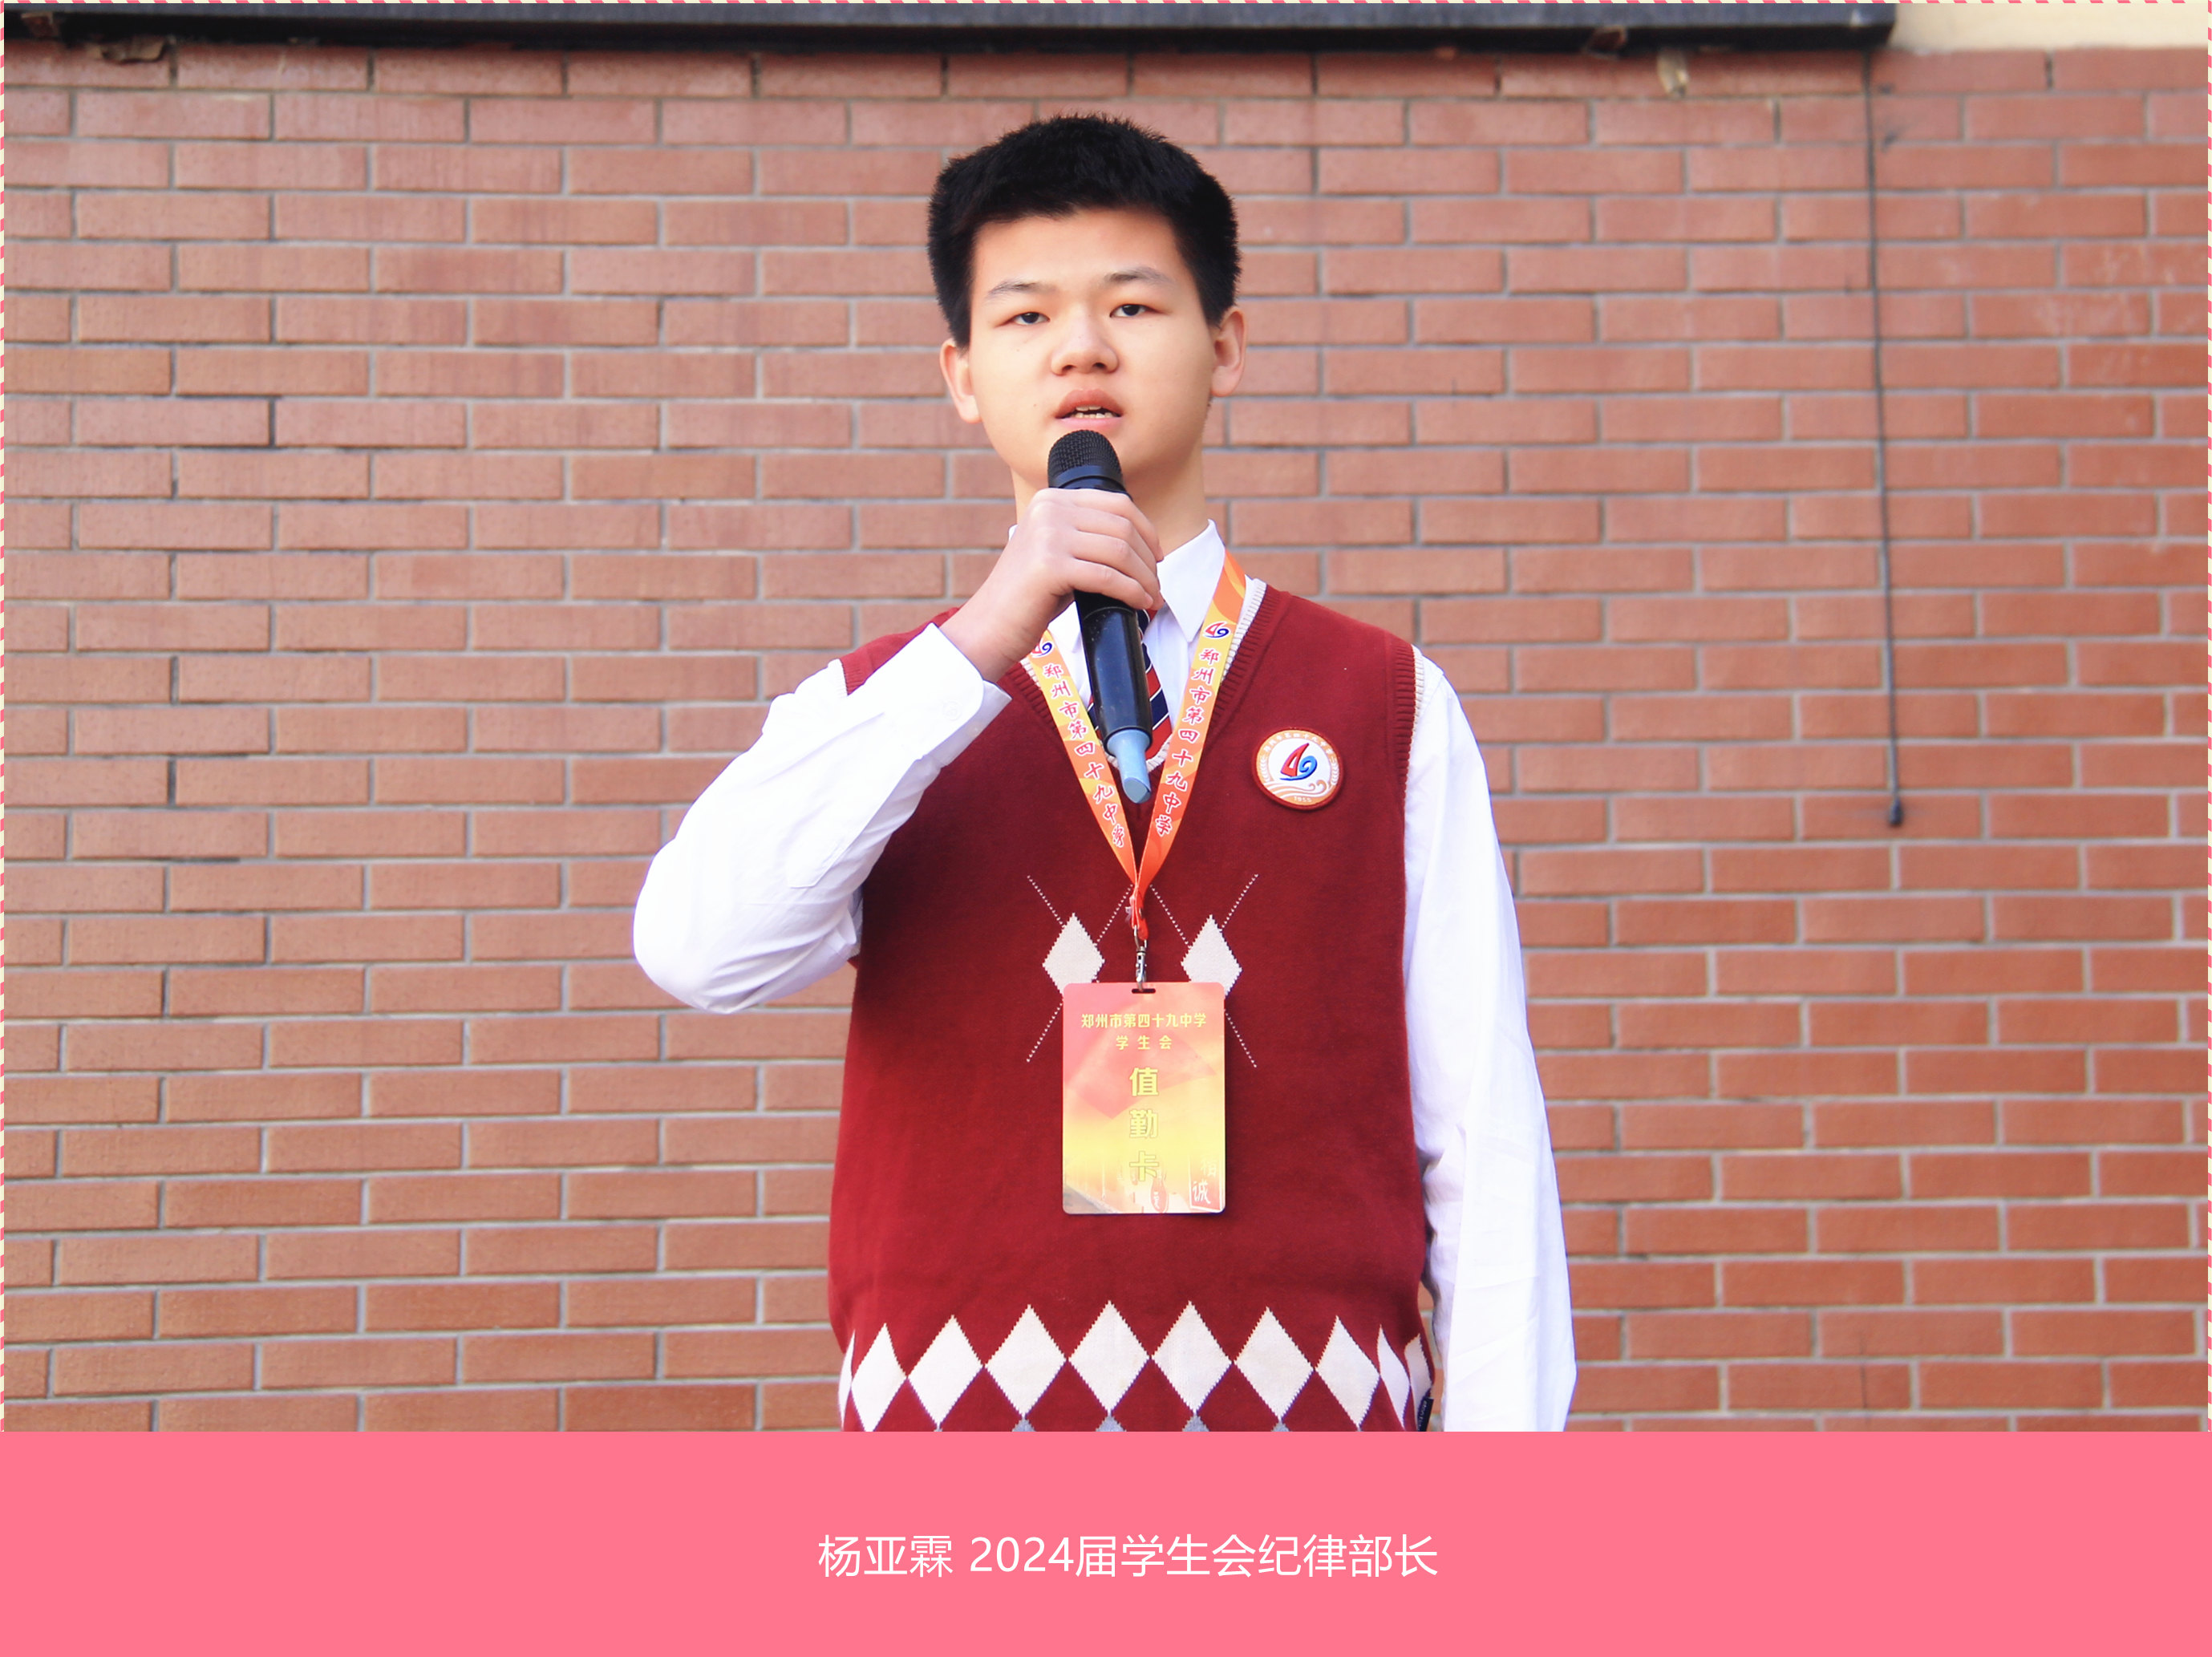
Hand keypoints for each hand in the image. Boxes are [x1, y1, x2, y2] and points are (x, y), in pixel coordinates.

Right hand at [940, 488, 1167, 681]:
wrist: (991, 625)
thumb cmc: (1029, 596)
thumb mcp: (1058, 551)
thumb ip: (1088, 537)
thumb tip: (1141, 546)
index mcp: (1052, 499)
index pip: (1117, 503)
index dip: (1147, 530)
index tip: (1157, 556)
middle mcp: (1049, 509)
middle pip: (1122, 527)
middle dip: (1148, 559)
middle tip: (1156, 585)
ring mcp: (1048, 535)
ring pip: (1119, 551)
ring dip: (1144, 578)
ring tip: (1152, 598)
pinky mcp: (1050, 565)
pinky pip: (1107, 577)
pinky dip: (1131, 592)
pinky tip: (1139, 604)